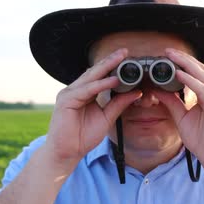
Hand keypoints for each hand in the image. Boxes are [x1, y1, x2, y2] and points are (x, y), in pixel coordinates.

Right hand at [44, 48, 141, 170]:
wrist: (67, 153)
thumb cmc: (83, 137)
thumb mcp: (107, 118)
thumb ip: (119, 104)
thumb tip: (137, 92)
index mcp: (84, 92)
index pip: (100, 75)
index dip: (113, 66)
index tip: (128, 58)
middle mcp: (76, 90)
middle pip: (95, 72)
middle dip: (111, 61)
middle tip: (125, 51)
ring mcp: (69, 93)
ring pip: (91, 77)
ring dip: (107, 67)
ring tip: (121, 59)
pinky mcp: (66, 100)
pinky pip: (87, 90)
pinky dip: (100, 85)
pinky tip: (113, 80)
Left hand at [153, 48, 203, 168]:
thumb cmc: (201, 139)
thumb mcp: (180, 117)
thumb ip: (171, 102)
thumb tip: (157, 89)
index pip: (196, 73)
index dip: (183, 63)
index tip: (167, 56)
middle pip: (200, 69)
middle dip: (183, 59)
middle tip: (167, 51)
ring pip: (202, 75)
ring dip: (186, 65)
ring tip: (171, 57)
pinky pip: (203, 91)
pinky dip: (191, 81)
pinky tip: (179, 75)